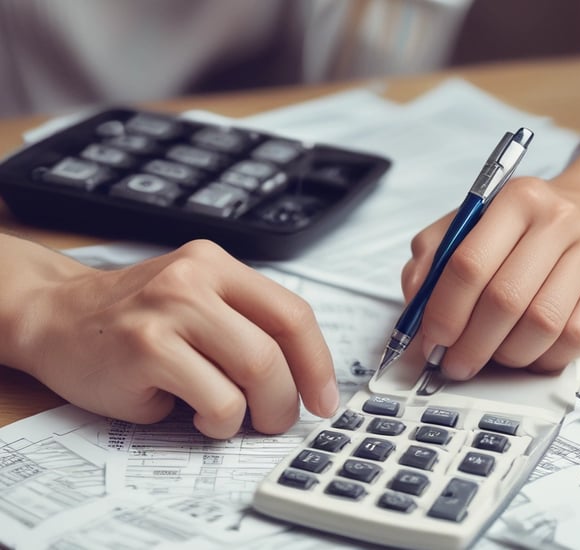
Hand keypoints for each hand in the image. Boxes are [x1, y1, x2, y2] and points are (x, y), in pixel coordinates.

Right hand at [1, 238, 337, 438]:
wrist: (55, 317)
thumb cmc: (133, 319)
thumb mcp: (195, 300)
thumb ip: (245, 323)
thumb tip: (304, 378)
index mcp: (216, 264)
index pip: (292, 313)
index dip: (318, 362)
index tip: (324, 396)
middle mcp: (194, 279)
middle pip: (276, 348)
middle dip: (287, 399)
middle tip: (277, 419)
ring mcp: (168, 312)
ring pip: (255, 373)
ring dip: (256, 413)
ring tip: (233, 419)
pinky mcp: (146, 349)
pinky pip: (216, 401)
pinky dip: (217, 422)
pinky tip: (194, 413)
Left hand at [401, 135, 579, 379]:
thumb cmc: (532, 226)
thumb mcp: (479, 221)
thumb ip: (436, 253)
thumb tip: (414, 302)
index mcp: (514, 200)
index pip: (468, 264)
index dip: (443, 312)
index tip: (430, 340)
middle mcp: (556, 221)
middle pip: (503, 300)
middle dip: (469, 344)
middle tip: (453, 363)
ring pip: (539, 325)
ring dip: (505, 355)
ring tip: (491, 357)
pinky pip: (573, 340)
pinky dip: (542, 358)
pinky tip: (527, 353)